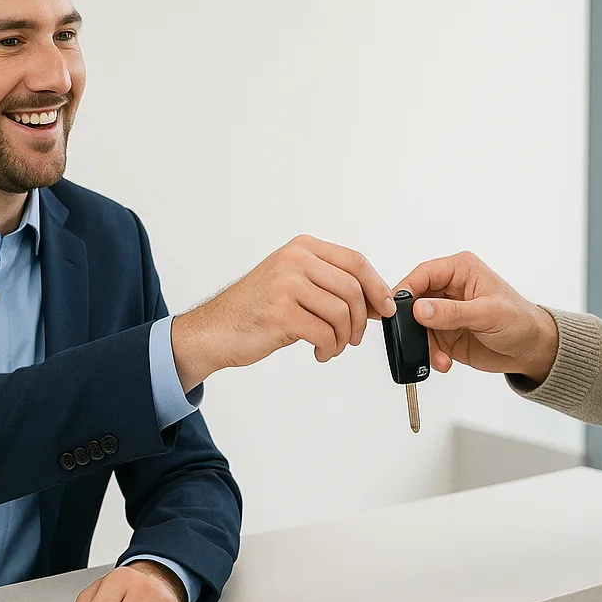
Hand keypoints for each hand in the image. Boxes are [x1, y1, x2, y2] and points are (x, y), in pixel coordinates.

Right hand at [171, 235, 396, 389]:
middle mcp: (294, 260)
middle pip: (353, 288)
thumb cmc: (256, 310)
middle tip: (354, 337)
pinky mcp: (280, 312)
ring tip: (333, 346)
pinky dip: (329, 348)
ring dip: (343, 337)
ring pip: (341, 312)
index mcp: (302, 248)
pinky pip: (324, 333)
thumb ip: (333, 287)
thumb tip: (378, 302)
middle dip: (361, 319)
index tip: (386, 307)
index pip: (355, 261)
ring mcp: (286, 284)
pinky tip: (319, 352)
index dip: (377, 286)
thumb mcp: (296, 286)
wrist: (215, 330)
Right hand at [395, 252, 558, 382]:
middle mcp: (449, 289)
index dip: (406, 289)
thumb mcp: (487, 314)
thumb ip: (452, 312)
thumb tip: (420, 309)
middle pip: (414, 300)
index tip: (396, 308)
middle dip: (410, 322)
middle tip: (409, 338)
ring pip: (417, 326)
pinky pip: (427, 344)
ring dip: (423, 344)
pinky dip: (431, 355)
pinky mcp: (445, 335)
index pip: (423, 274)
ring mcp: (446, 313)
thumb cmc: (520, 321)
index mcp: (460, 270)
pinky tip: (443, 362)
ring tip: (437, 357)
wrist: (531, 350)